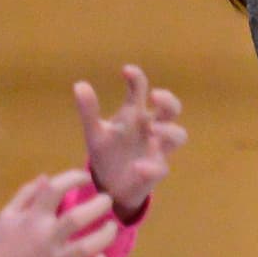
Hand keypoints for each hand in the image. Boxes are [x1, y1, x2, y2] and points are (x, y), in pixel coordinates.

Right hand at [0, 174, 118, 256]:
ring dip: (106, 234)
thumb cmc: (3, 246)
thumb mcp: (8, 216)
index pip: (54, 189)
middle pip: (77, 218)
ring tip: (111, 227)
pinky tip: (98, 256)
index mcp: (31, 219)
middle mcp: (45, 239)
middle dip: (99, 205)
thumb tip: (48, 177)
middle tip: (106, 200)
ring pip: (88, 247)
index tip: (86, 177)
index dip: (74, 177)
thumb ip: (27, 194)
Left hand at [74, 66, 187, 219]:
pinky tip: (138, 167)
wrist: (110, 186)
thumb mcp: (95, 132)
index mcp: (134, 114)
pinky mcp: (156, 171)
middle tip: (154, 96)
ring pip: (178, 136)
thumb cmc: (107, 152)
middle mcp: (151, 128)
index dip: (137, 78)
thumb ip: (89, 110)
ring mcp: (157, 149)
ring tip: (154, 130)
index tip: (126, 70)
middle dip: (168, 100)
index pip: (140, 89)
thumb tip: (79, 84)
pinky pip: (161, 168)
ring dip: (169, 131)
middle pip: (172, 108)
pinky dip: (151, 167)